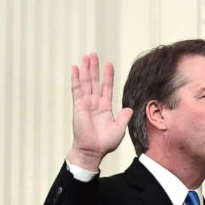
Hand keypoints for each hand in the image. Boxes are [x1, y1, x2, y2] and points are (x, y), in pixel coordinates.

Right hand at [67, 53, 132, 170]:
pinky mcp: (78, 106)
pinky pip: (77, 89)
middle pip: (95, 81)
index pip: (106, 87)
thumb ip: (124, 117)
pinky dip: (76, 78)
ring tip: (86, 56)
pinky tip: (76, 68)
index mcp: (105, 107)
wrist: (93, 150)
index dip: (108, 76)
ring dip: (86, 69)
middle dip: (94, 68)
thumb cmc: (105, 142)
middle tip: (93, 54)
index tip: (109, 64)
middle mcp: (95, 103)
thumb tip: (129, 108)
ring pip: (86, 82)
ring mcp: (86, 103)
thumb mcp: (119, 128)